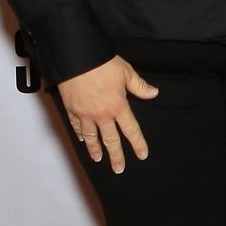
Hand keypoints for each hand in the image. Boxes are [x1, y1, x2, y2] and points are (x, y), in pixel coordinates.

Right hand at [58, 56, 157, 173]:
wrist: (75, 57)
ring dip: (95, 149)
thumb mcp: (126, 72)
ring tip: (98, 159)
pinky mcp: (71, 109)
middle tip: (119, 169)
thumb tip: (154, 93)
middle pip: (111, 140)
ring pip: (91, 137)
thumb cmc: (102, 62)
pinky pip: (76, 126)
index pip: (131, 129)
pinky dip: (79, 134)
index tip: (142, 155)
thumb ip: (140, 86)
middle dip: (116, 156)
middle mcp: (102, 114)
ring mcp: (85, 113)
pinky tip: (82, 140)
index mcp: (118, 106)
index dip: (138, 143)